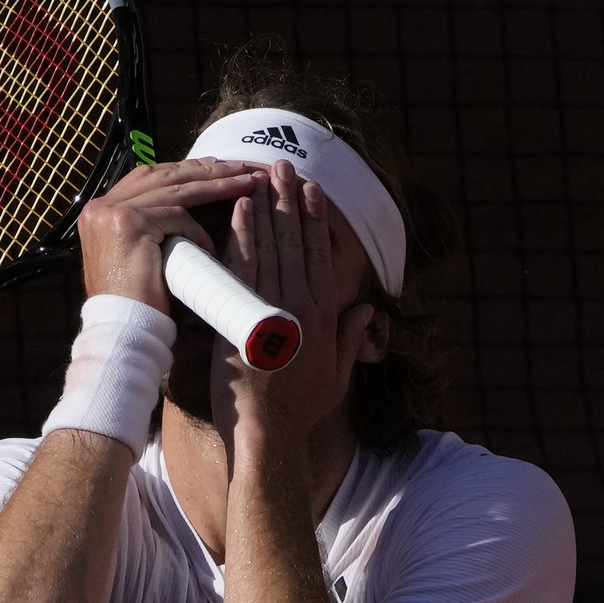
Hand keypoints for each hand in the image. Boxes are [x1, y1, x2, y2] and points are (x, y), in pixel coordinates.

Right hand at [77, 158, 258, 313]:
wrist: (121, 330)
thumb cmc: (135, 303)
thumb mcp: (136, 256)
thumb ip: (148, 229)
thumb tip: (182, 210)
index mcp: (99, 211)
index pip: (146, 178)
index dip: (182, 171)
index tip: (213, 168)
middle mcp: (99, 206)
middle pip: (162, 176)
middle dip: (204, 170)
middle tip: (239, 166)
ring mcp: (110, 212)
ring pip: (175, 191)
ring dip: (216, 185)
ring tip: (247, 181)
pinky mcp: (129, 223)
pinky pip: (177, 217)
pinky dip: (198, 232)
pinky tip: (213, 247)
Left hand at [211, 160, 378, 449]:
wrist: (268, 436)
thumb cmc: (298, 412)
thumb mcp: (338, 377)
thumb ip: (351, 340)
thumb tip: (365, 310)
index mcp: (325, 317)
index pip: (321, 256)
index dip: (316, 220)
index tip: (312, 191)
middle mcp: (302, 307)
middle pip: (296, 241)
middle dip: (289, 200)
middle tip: (283, 166)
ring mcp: (272, 310)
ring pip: (270, 246)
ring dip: (266, 207)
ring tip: (261, 175)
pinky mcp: (243, 316)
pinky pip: (243, 265)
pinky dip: (242, 234)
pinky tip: (239, 208)